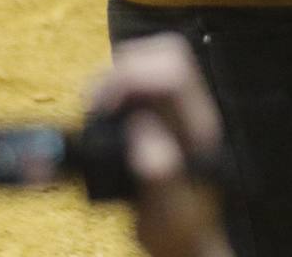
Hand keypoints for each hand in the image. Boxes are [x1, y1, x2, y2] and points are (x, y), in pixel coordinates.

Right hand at [88, 34, 231, 256]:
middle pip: (168, 53)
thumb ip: (159, 174)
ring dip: (119, 74)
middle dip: (124, 67)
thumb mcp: (167, 215)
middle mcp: (193, 109)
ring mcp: (181, 107)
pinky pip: (143, 78)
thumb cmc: (178, 230)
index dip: (133, 77)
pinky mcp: (164, 111)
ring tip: (96, 107)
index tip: (100, 106)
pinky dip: (118, 85)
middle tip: (94, 104)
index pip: (174, 75)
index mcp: (197, 129)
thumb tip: (142, 131)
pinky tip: (103, 113)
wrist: (188, 238)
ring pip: (155, 58)